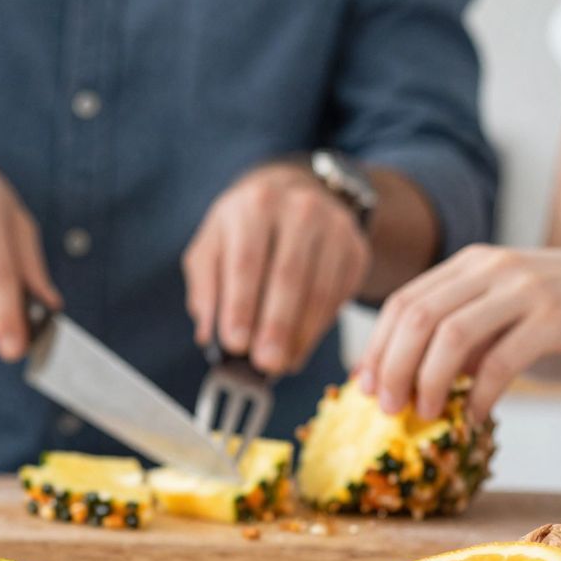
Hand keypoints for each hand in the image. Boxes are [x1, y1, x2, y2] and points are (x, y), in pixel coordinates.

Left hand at [183, 162, 369, 375]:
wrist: (295, 196)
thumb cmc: (246, 228)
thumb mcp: (212, 246)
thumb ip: (205, 287)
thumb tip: (208, 333)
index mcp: (256, 205)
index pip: (247, 261)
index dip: (240, 305)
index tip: (235, 344)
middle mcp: (299, 209)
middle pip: (288, 275)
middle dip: (276, 326)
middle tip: (265, 363)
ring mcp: (334, 228)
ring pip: (320, 290)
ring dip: (300, 334)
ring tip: (282, 364)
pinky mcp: (355, 249)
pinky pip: (339, 296)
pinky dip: (319, 328)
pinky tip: (301, 347)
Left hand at [354, 246, 560, 421]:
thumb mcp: (511, 302)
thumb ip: (470, 329)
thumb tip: (422, 376)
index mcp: (473, 262)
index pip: (404, 302)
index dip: (377, 345)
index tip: (365, 384)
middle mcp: (492, 267)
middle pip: (416, 317)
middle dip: (392, 367)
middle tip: (387, 407)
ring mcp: (523, 289)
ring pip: (450, 336)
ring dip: (429, 381)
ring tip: (425, 414)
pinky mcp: (555, 317)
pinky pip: (502, 360)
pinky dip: (481, 393)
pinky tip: (478, 416)